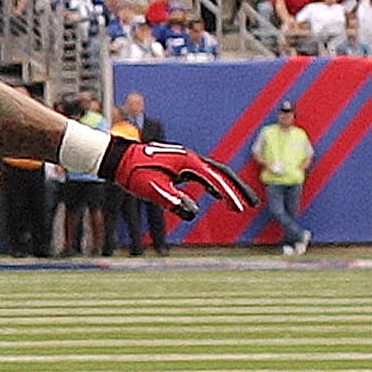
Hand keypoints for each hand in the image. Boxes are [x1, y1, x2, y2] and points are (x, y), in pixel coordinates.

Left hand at [103, 136, 254, 218]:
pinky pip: (202, 175)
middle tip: (254, 205)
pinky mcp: (179, 165)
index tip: (239, 209)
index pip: (215, 179)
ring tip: (239, 204)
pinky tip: (216, 195)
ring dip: (227, 188)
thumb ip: (173, 200)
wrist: (118, 159)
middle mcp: (190, 159)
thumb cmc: (134, 173)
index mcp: (187, 162)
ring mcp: (185, 161)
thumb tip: (193, 212)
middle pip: (222, 173)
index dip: (229, 195)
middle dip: (238, 189)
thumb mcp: (152, 190)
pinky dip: (212, 184)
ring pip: (213, 173)